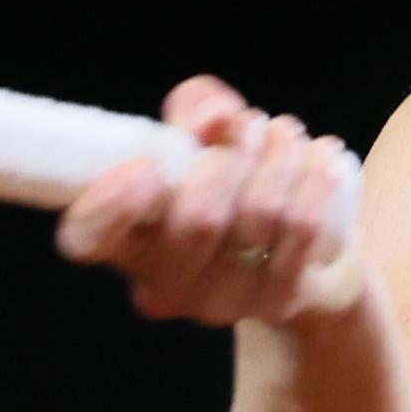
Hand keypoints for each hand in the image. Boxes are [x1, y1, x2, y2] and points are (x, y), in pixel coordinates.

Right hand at [53, 75, 363, 329]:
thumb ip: (195, 109)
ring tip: (286, 134)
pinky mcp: (276, 303)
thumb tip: (214, 123)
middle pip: (197, 219)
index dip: (110, 204)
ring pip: (258, 217)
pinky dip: (314, 182)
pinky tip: (321, 158)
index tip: (146, 165)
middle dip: (233, 153)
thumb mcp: (201, 132)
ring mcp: (221, 301)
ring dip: (280, 156)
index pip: (89, 238)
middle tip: (250, 123)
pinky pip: (300, 231)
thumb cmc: (230, 179)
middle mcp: (165, 284)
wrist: (299, 243)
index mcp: (124, 241)